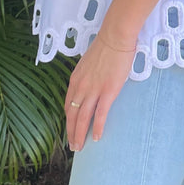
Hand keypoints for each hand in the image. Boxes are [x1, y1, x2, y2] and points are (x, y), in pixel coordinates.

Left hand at [65, 34, 136, 150]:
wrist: (115, 38)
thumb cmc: (106, 48)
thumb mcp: (89, 63)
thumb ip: (87, 76)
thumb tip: (91, 84)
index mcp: (75, 80)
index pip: (68, 105)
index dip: (69, 120)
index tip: (70, 130)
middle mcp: (80, 87)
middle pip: (72, 115)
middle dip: (71, 132)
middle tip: (72, 146)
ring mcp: (93, 90)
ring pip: (82, 118)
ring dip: (79, 134)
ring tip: (80, 147)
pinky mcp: (107, 92)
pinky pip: (99, 115)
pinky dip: (96, 128)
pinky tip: (95, 138)